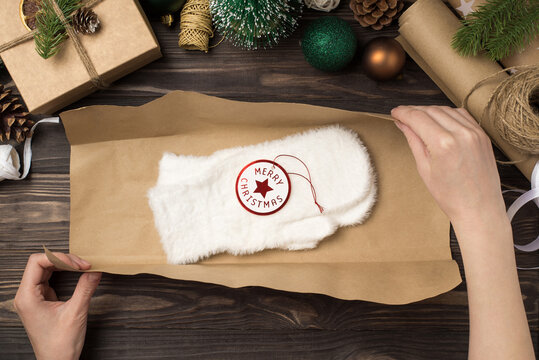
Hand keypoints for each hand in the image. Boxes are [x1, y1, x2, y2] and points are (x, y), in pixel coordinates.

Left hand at [14, 253, 100, 359]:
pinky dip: (64, 273)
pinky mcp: (41, 300)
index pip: (37, 262)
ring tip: (82, 267)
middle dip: (64, 260)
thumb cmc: (60, 344)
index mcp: (27, 297)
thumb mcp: (76, 313)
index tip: (79, 264)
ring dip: (64, 265)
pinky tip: (77, 273)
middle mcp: (26, 295)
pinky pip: (50, 278)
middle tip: (84, 265)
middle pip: (41, 263)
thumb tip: (95, 271)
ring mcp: (33, 297)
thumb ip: (85, 289)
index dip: (59, 258)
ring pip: (46, 269)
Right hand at [391, 106, 506, 230]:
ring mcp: (475, 133)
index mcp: (443, 144)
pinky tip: (439, 120)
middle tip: (403, 115)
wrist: (478, 208)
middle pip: (431, 110)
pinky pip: (462, 115)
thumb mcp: (424, 169)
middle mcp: (461, 134)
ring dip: (430, 111)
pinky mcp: (483, 135)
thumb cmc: (450, 195)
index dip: (403, 112)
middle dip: (414, 110)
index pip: (418, 118)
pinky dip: (448, 114)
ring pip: (447, 110)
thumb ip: (414, 141)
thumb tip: (403, 124)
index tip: (395, 112)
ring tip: (419, 118)